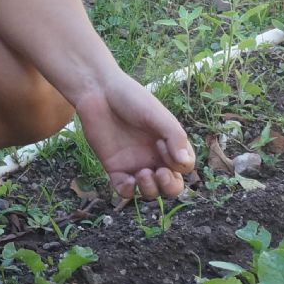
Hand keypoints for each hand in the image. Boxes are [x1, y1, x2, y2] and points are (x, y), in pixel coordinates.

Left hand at [72, 74, 194, 199]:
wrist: (98, 92)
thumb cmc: (131, 98)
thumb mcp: (157, 114)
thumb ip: (174, 137)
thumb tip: (185, 163)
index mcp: (169, 144)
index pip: (184, 167)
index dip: (178, 163)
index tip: (161, 142)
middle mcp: (154, 157)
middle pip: (171, 186)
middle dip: (170, 186)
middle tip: (160, 173)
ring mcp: (135, 164)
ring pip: (150, 191)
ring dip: (150, 189)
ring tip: (142, 173)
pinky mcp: (114, 168)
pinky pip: (125, 190)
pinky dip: (128, 191)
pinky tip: (127, 179)